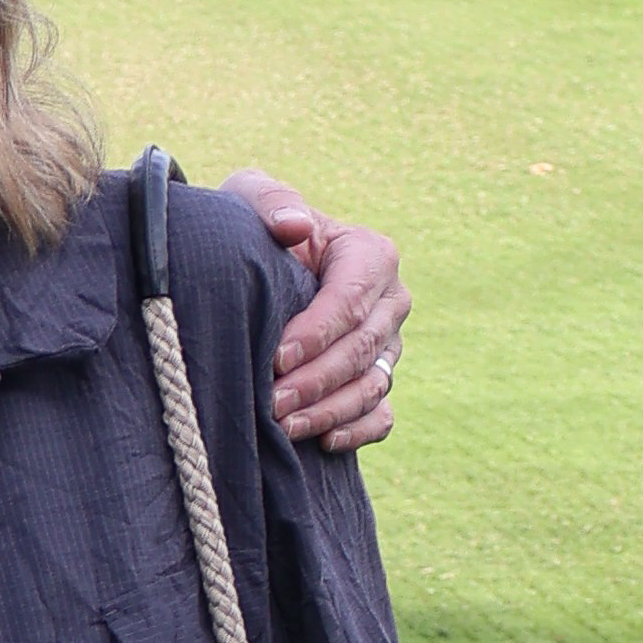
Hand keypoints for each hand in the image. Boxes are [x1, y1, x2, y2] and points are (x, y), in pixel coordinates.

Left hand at [226, 169, 406, 453]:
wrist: (255, 269)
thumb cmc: (254, 230)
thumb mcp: (253, 199)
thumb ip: (271, 203)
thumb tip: (293, 226)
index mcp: (369, 254)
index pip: (351, 300)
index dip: (317, 333)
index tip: (276, 358)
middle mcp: (389, 301)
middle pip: (363, 348)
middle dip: (316, 380)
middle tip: (270, 403)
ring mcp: (388, 344)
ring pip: (373, 385)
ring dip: (330, 411)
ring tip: (282, 428)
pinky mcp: (377, 378)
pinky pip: (381, 414)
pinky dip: (357, 431)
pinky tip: (321, 443)